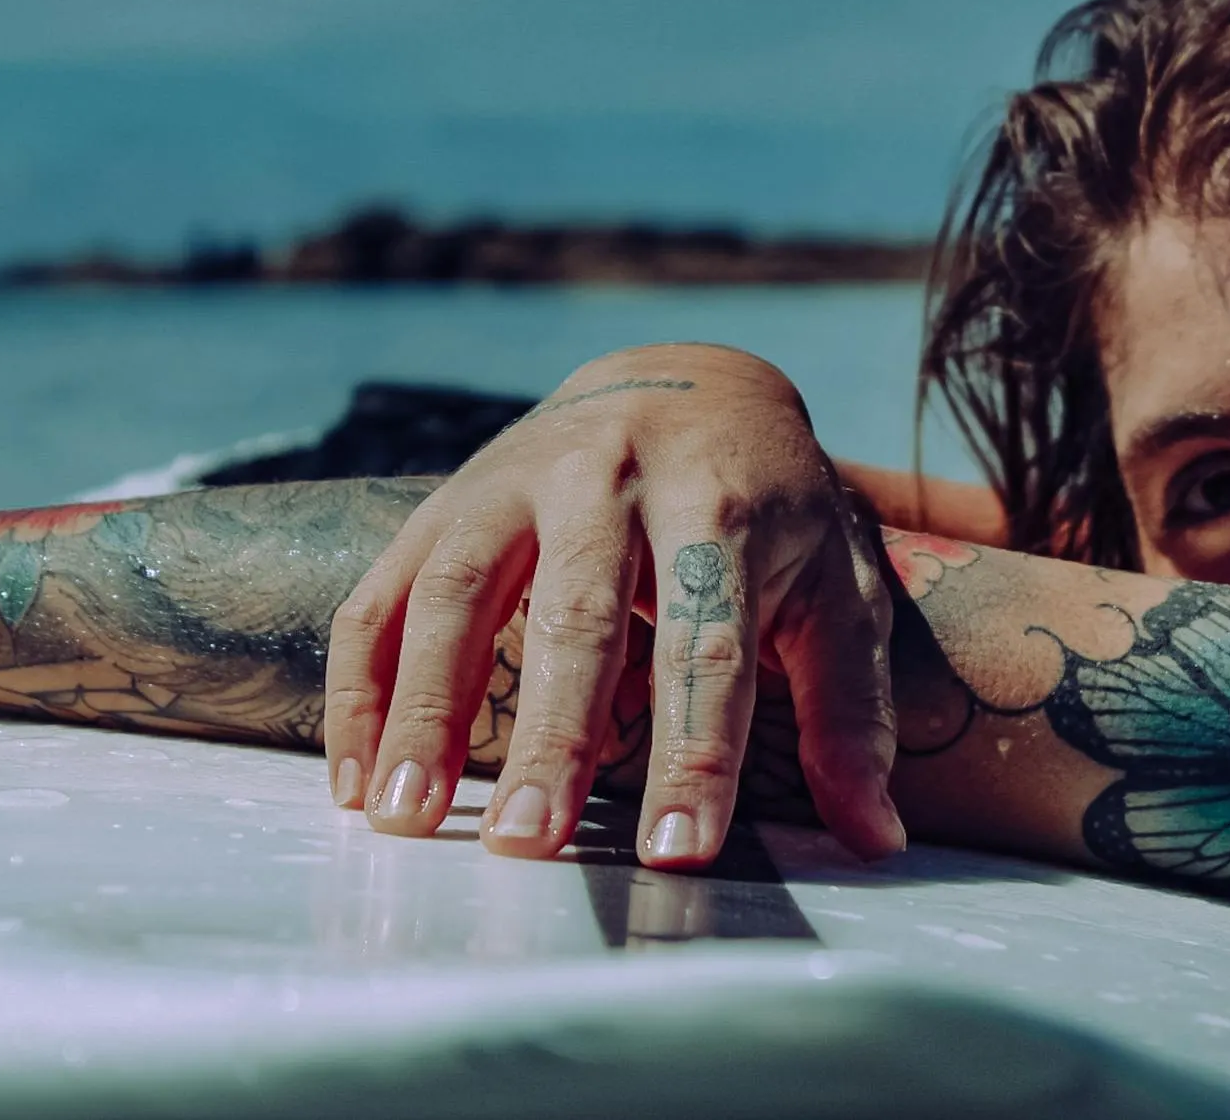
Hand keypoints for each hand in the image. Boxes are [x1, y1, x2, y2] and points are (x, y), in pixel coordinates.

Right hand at [323, 344, 906, 866]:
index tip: (675, 851)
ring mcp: (517, 478)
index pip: (708, 639)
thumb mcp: (835, 585)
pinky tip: (357, 776)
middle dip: (550, 732)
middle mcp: (614, 476)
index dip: (694, 748)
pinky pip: (387, 588)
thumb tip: (872, 837)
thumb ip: (849, 706)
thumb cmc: (772, 506)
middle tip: (525, 843)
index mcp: (724, 503)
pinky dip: (364, 683)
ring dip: (425, 707)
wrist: (688, 379)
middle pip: (577, 612)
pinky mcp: (449, 495)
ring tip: (409, 816)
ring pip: (459, 589)